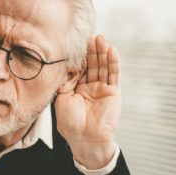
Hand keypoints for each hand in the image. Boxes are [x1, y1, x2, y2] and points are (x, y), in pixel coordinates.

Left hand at [55, 35, 121, 168]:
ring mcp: (102, 89)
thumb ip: (65, 82)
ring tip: (100, 38)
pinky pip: (114, 74)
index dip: (80, 57)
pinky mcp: (113, 92)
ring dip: (102, 52)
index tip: (78, 43)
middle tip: (91, 36)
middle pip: (92, 65)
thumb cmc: (69, 121)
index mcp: (77, 89)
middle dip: (91, 51)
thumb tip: (65, 67)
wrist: (84, 138)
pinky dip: (113, 62)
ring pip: (103, 67)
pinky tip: (111, 50)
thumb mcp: (61, 98)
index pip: (80, 69)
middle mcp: (90, 87)